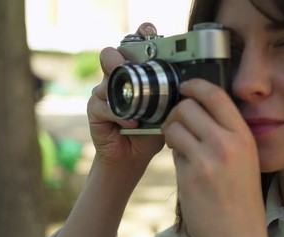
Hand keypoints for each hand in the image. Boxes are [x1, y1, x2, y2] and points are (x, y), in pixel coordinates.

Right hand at [88, 22, 163, 173]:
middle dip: (121, 58)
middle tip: (129, 66)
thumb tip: (187, 83)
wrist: (134, 156)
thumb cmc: (150, 130)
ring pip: (106, 80)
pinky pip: (104, 106)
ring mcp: (103, 92)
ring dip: (121, 91)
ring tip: (135, 103)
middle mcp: (117, 78)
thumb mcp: (165, 111)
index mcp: (135, 74)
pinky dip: (120, 115)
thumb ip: (170, 96)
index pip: (134, 47)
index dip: (139, 36)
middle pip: (112, 55)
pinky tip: (132, 123)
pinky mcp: (95, 109)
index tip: (149, 32)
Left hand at [162, 79, 266, 236]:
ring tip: (178, 144)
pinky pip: (172, 150)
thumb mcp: (246, 159)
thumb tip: (199, 111)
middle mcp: (226, 144)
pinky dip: (172, 152)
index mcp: (243, 137)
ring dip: (170, 131)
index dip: (195, 85)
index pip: (215, 95)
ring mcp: (206, 159)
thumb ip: (227, 133)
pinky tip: (183, 164)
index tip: (186, 87)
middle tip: (177, 123)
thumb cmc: (241, 197)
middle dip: (176, 111)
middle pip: (187, 106)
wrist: (236, 232)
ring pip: (174, 125)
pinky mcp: (189, 175)